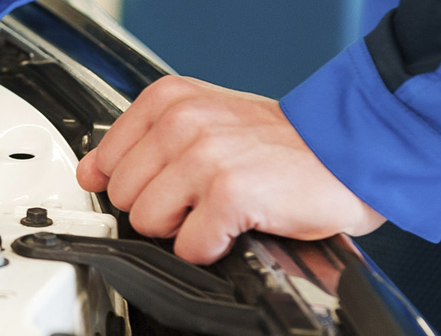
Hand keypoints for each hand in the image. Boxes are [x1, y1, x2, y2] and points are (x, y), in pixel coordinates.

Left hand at [77, 76, 386, 263]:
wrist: (348, 152)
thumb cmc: (282, 144)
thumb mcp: (205, 121)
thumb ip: (146, 143)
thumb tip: (93, 172)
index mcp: (171, 99)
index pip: (104, 160)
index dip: (135, 184)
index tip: (165, 185)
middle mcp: (182, 122)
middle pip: (122, 196)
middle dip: (160, 208)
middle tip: (204, 195)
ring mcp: (203, 156)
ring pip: (147, 222)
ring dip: (185, 228)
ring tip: (221, 207)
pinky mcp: (227, 193)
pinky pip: (188, 247)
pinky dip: (213, 247)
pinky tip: (238, 223)